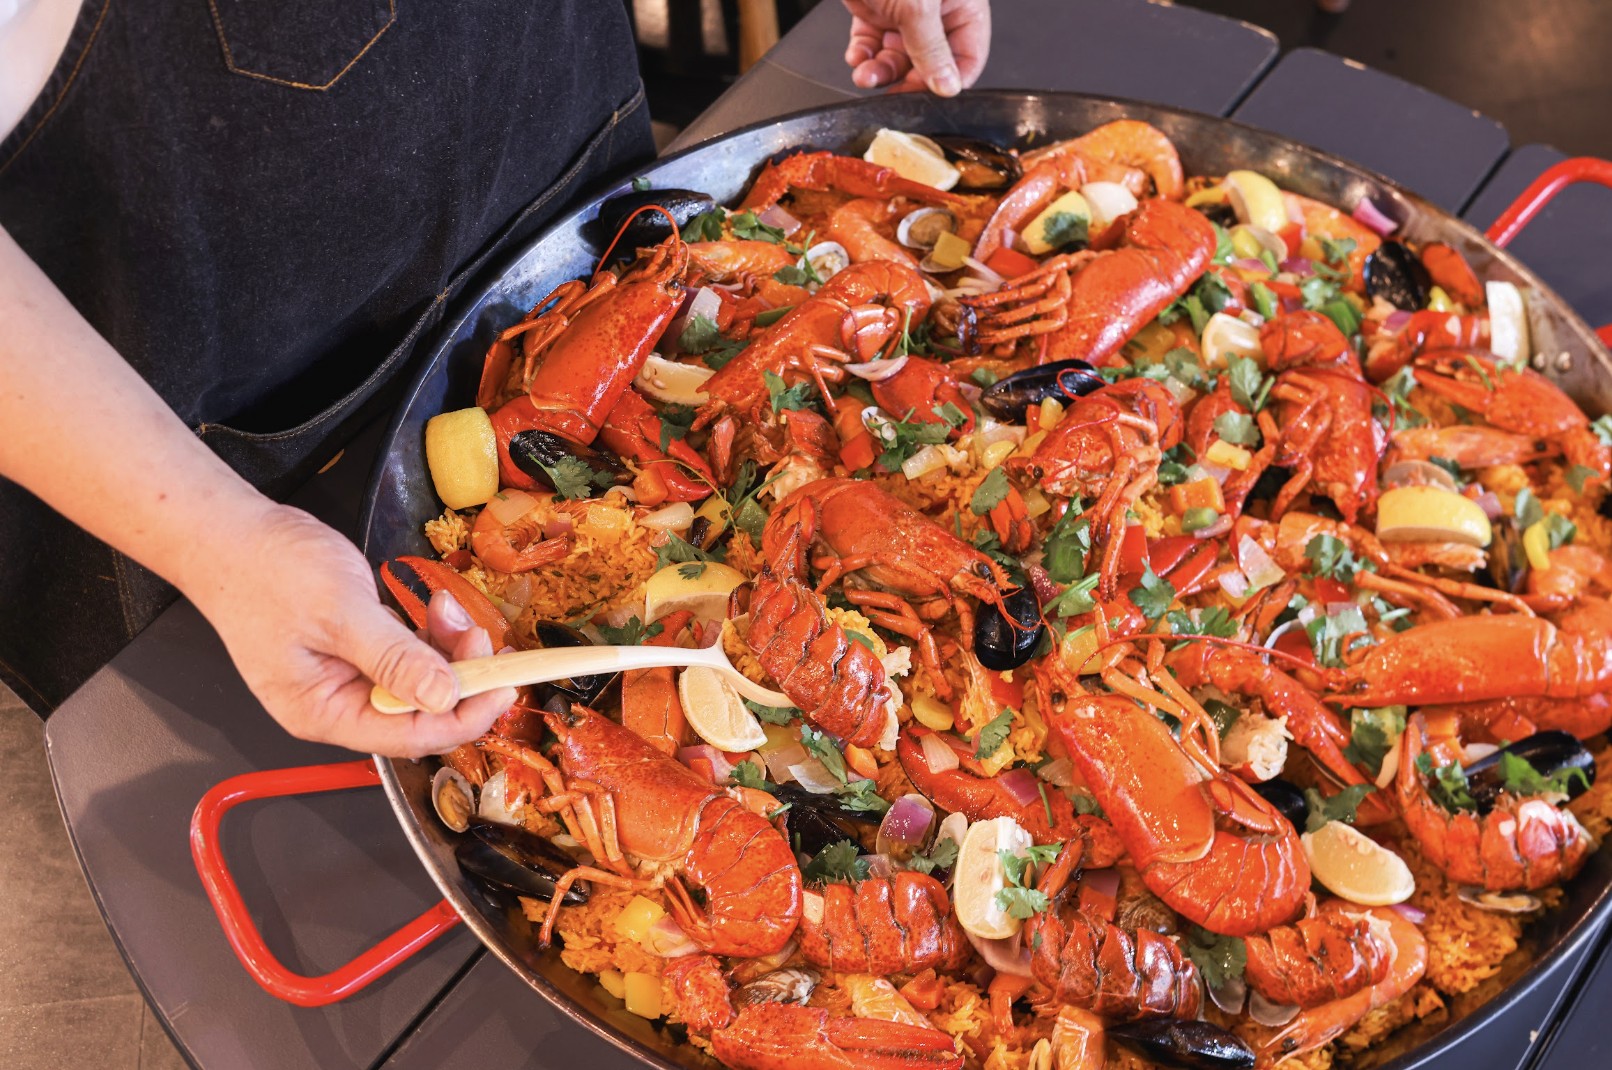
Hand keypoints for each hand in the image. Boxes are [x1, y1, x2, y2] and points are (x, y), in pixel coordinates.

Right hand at [191, 504, 514, 756]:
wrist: (229, 533)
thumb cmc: (267, 571)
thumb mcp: (339, 612)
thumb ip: (394, 658)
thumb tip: (443, 697)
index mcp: (323, 713)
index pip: (409, 737)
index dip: (464, 716)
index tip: (505, 687)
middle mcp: (336, 705)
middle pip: (420, 711)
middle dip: (460, 675)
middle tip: (480, 632)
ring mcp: (346, 678)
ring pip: (419, 680)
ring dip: (447, 648)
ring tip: (447, 606)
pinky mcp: (355, 650)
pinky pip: (407, 655)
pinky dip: (428, 634)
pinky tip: (433, 607)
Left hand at [842, 0, 990, 96]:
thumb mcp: (916, 6)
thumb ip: (932, 49)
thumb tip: (948, 85)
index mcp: (963, 2)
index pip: (969, 55)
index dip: (950, 80)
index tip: (930, 96)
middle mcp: (937, 8)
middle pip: (930, 61)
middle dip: (907, 78)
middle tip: (893, 93)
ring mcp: (906, 9)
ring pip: (899, 56)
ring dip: (881, 72)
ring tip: (866, 75)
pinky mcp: (877, 10)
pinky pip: (874, 44)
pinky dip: (864, 56)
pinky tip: (858, 58)